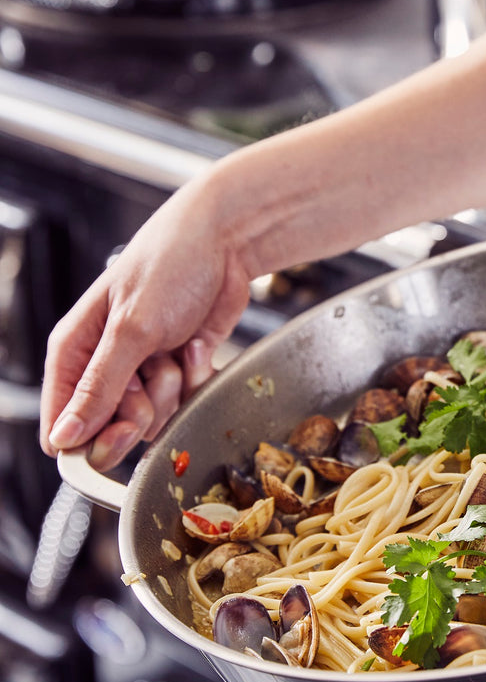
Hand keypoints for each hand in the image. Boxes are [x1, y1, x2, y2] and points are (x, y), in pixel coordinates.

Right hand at [40, 180, 252, 470]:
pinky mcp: (178, 370)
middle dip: (139, 414)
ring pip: (153, 419)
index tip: (121, 429)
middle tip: (156, 378)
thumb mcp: (131, 328)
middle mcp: (104, 366)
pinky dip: (196, 379)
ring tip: (177, 347)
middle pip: (108, 430)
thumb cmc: (170, 265)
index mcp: (75, 351)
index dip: (89, 438)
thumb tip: (63, 438)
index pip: (62, 423)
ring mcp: (143, 370)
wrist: (227, 242)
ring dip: (173, 389)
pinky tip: (197, 345)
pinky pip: (184, 402)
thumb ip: (99, 387)